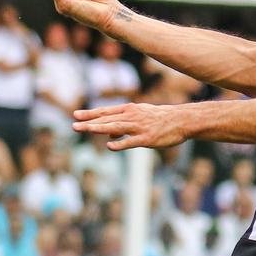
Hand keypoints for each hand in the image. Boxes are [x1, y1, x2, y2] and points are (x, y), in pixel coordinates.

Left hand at [72, 103, 187, 150]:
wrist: (181, 120)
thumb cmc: (159, 118)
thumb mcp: (140, 115)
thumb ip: (123, 123)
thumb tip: (107, 135)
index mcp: (129, 110)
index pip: (106, 112)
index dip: (90, 114)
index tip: (76, 115)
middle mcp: (132, 117)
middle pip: (107, 119)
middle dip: (89, 122)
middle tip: (73, 125)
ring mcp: (139, 127)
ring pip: (115, 127)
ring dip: (99, 129)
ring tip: (85, 130)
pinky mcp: (146, 138)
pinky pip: (131, 142)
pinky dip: (120, 143)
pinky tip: (109, 145)